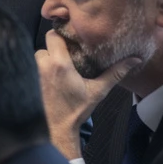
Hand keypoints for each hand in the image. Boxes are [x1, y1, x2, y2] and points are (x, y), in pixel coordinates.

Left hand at [36, 31, 140, 159]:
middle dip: (54, 48)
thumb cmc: (75, 110)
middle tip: (67, 55)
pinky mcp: (27, 83)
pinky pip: (31, 68)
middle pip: (44, 45)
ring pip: (37, 56)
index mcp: (59, 64)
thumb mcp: (98, 91)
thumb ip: (115, 73)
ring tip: (59, 68)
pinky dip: (40, 69)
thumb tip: (135, 60)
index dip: (60, 34)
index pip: (52, 35)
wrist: (57, 129)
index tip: (71, 39)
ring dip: (46, 59)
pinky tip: (51, 78)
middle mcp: (43, 67)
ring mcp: (32, 74)